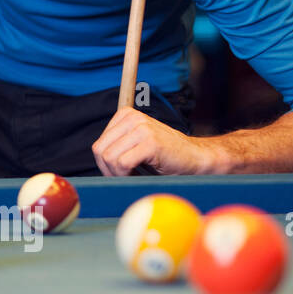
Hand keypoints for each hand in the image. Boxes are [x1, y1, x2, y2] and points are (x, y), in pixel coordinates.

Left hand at [92, 108, 219, 175]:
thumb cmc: (165, 155)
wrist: (196, 158)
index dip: (106, 164)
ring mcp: (141, 129)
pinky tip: (138, 175)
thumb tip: (96, 158)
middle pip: (100, 151)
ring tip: (133, 175)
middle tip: (124, 178)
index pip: (99, 145)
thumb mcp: (136, 143)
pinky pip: (122, 163)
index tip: (119, 172)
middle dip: (109, 171)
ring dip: (118, 174)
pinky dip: (126, 175)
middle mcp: (132, 118)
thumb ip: (118, 144)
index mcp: (125, 115)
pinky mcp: (150, 142)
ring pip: (109, 157)